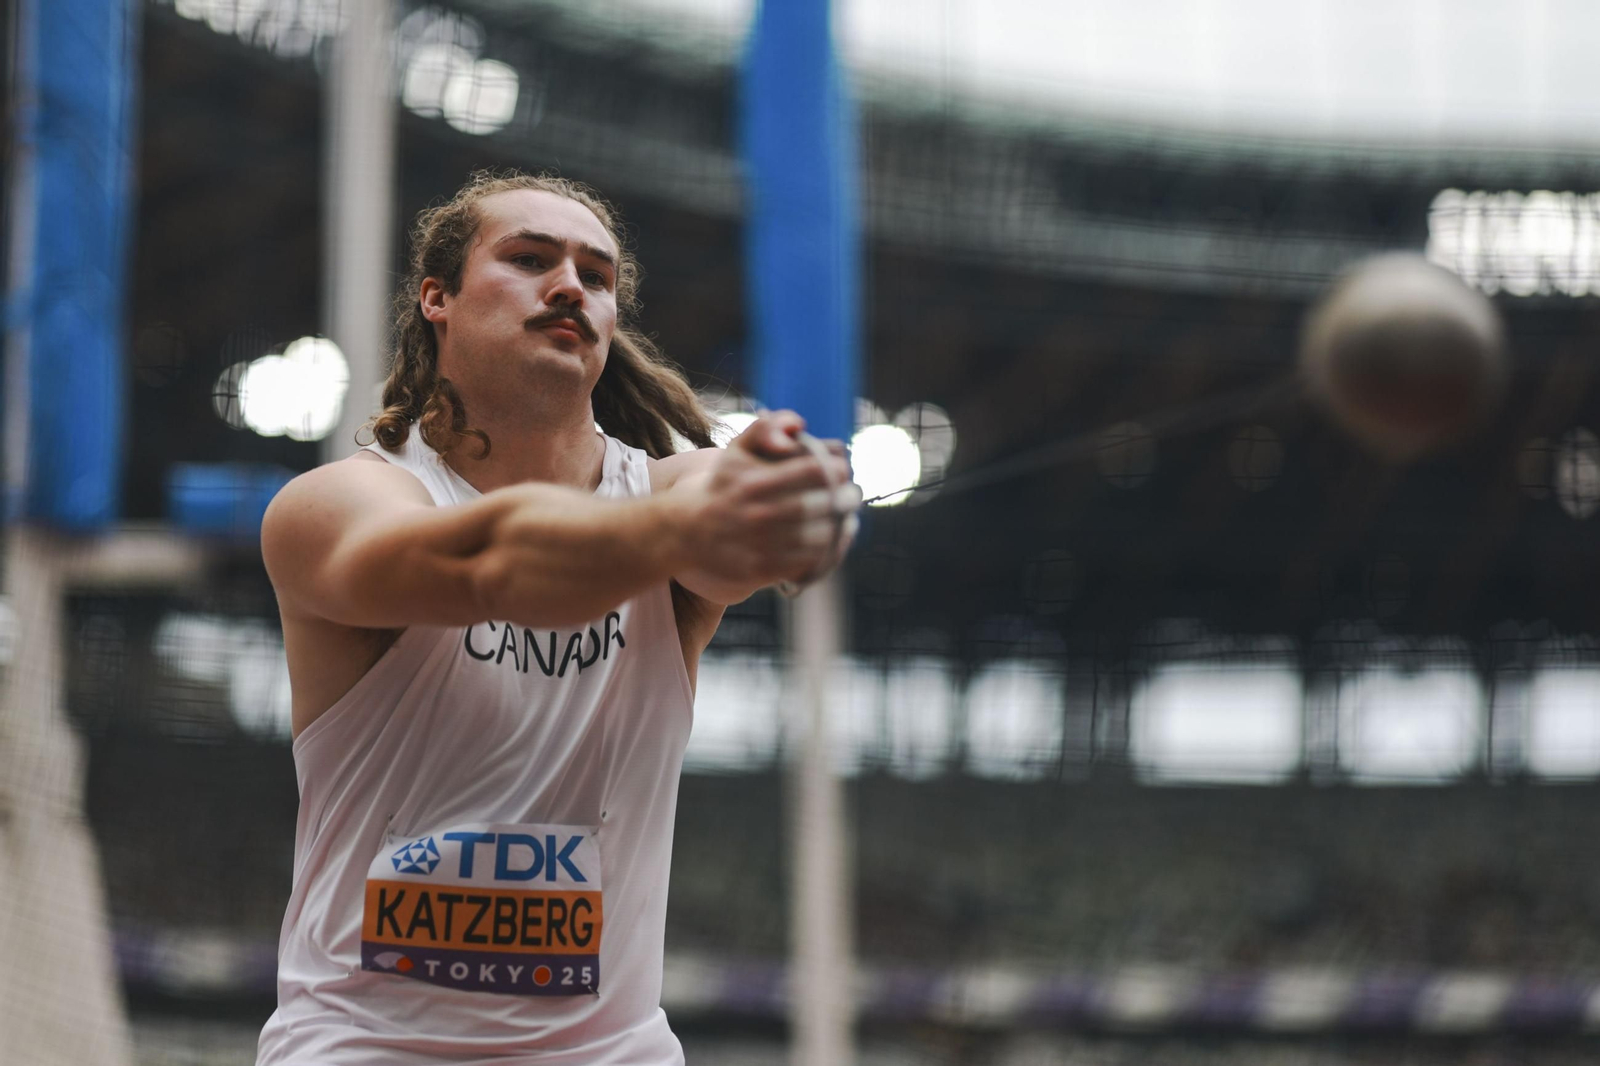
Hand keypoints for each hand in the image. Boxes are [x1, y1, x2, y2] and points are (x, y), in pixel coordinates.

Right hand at [673, 410, 859, 587]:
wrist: (690, 531)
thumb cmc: (724, 484)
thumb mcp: (737, 449)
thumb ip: (767, 427)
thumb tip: (800, 426)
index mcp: (755, 482)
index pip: (813, 470)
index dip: (835, 468)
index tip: (842, 468)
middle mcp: (758, 515)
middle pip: (821, 504)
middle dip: (844, 498)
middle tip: (853, 495)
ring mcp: (760, 545)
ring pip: (819, 536)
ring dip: (839, 527)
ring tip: (847, 518)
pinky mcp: (762, 570)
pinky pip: (807, 562)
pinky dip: (825, 552)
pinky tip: (831, 540)